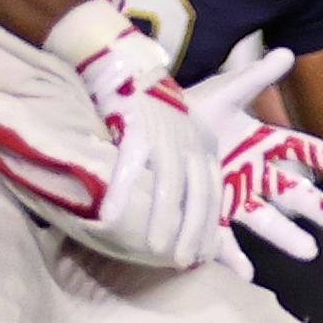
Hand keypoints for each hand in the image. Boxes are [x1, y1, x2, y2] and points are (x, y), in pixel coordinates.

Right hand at [0, 1, 216, 266]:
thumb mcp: (184, 130)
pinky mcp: (137, 127)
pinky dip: (120, 188)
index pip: (212, 194)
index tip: (205, 255)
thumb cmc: (157, 102)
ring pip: (166, 185)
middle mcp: (189, 144)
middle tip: (185, 262)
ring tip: (154, 248)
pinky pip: (128, 164)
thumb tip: (176, 202)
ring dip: (160, 219)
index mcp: (203, 147)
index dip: (209, 227)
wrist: (131, 61)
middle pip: (196, 196)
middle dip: (192, 231)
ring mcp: (164, 137)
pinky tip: (111, 214)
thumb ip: (187, 164)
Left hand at [188, 51, 322, 268]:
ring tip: (309, 253)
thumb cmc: (188, 106)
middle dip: (316, 207)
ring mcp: (231, 195)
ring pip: (266, 219)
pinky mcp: (207, 212)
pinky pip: (223, 238)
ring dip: (287, 236)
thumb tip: (288, 52)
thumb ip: (257, 76)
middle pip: (291, 192)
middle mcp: (251, 172)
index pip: (302, 150)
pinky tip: (248, 275)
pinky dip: (234, 258)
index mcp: (260, 142)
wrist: (146, 127)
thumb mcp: (224, 91)